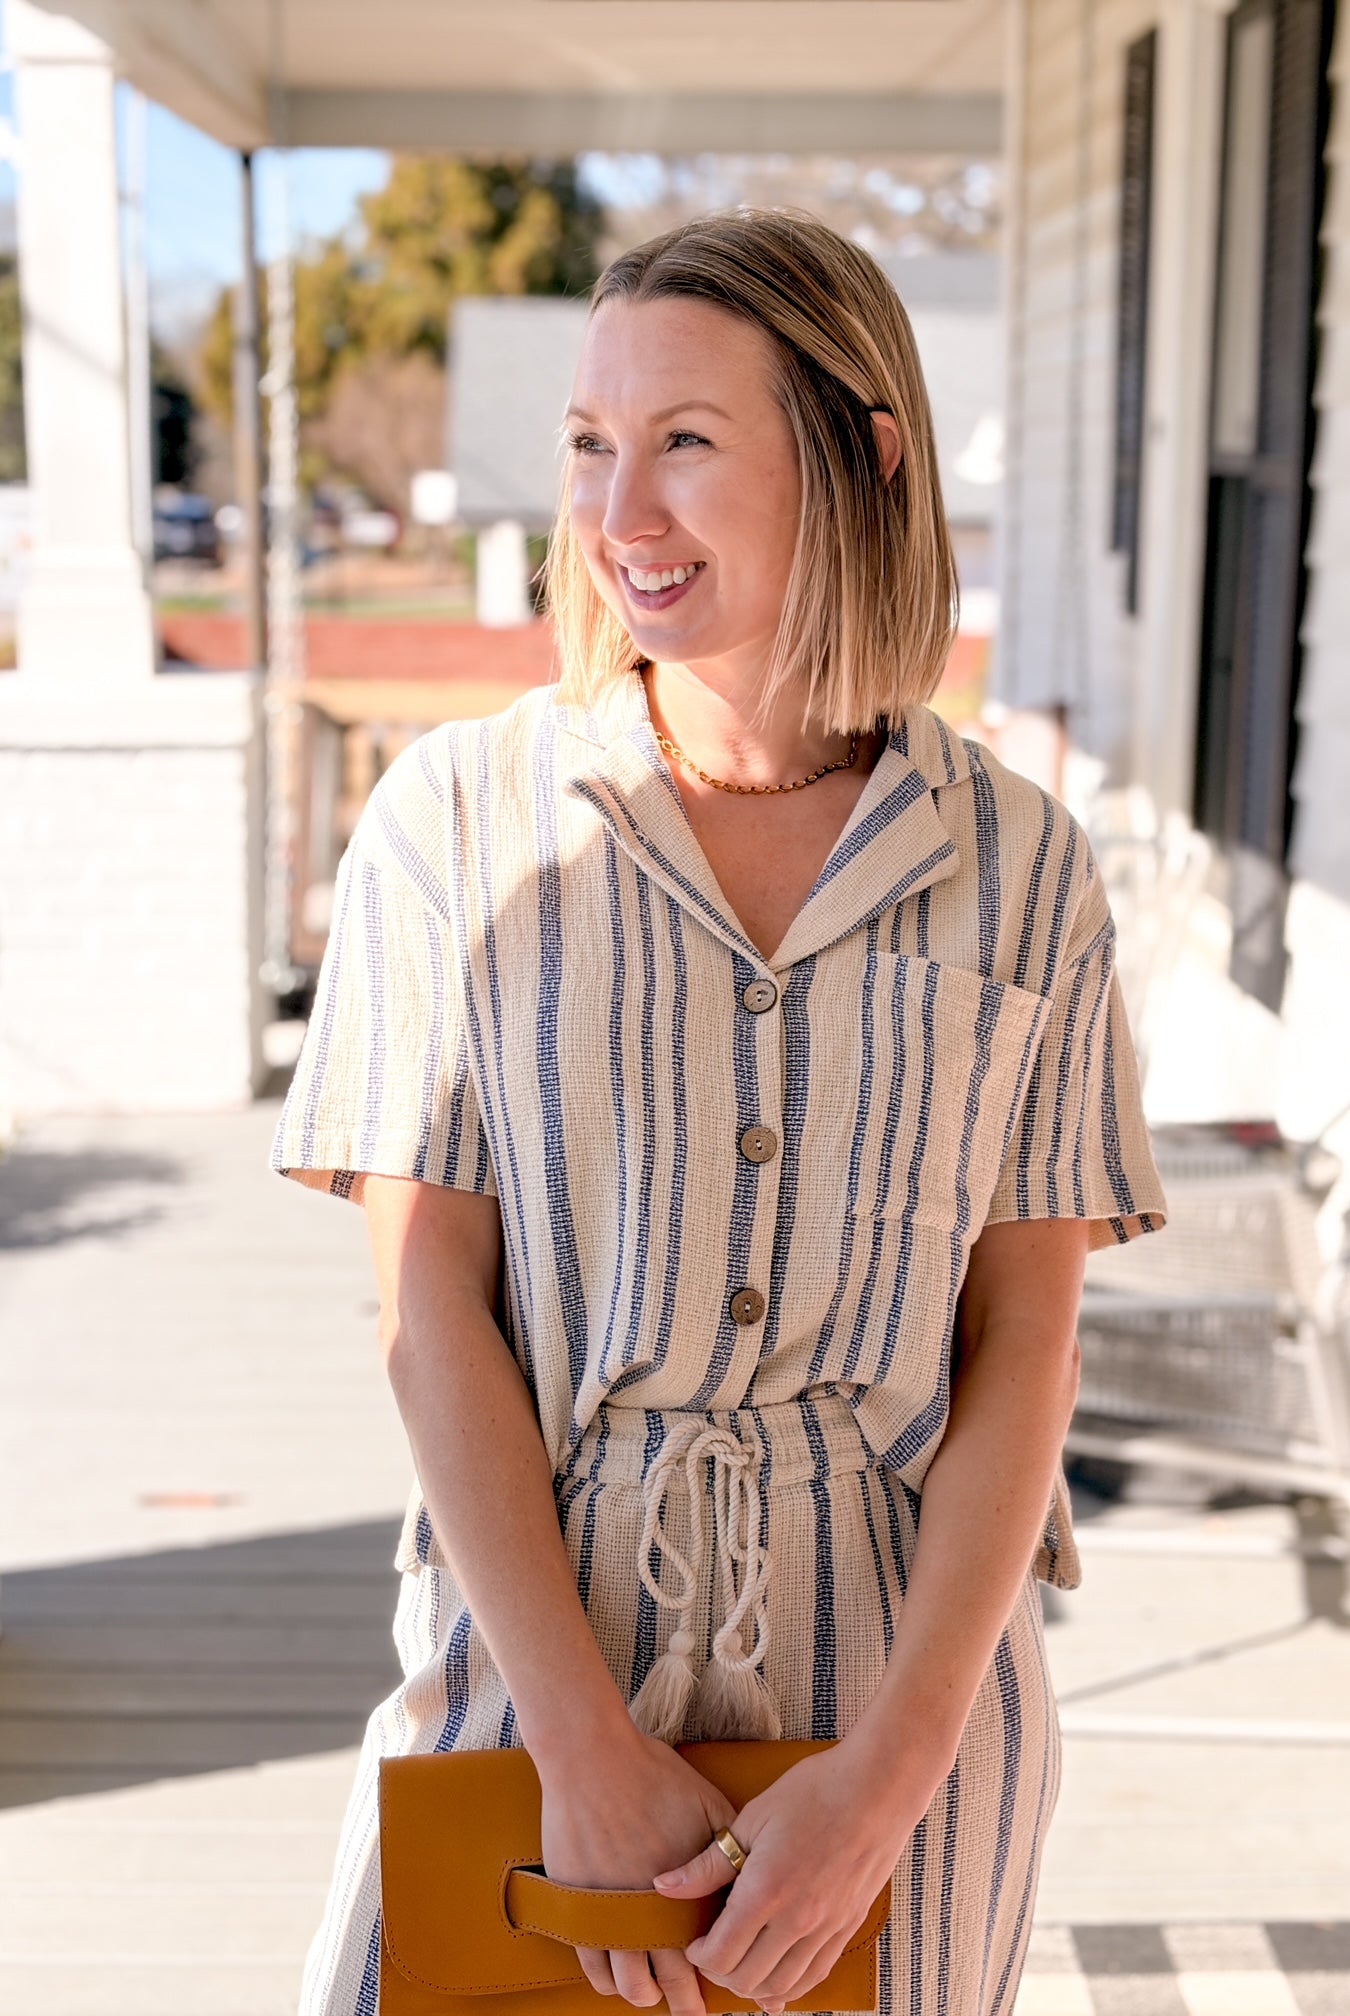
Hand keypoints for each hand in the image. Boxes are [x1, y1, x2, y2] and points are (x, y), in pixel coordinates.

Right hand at [539, 1725, 736, 2015]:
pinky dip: (606, 1979)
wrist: (590, 1758)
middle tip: (691, 2013)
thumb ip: (726, 1846)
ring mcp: (609, 1913)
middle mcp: (648, 1911)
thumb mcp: (705, 1804)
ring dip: (644, 1995)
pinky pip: (591, 1965)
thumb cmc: (652, 1775)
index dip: (712, 1980)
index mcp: (683, 1891)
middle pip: (668, 1981)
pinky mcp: (577, 1906)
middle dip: (683, 2003)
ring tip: (652, 1995)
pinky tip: (617, 1976)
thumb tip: (750, 1873)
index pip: (704, 1955)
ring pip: (628, 1984)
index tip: (720, 1993)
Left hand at [652, 1738, 937, 2013]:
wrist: (877, 1787)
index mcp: (766, 1891)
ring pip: (781, 1987)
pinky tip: (777, 1975)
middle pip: (747, 1979)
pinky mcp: (848, 1927)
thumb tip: (665, 1886)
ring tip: (740, 1961)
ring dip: (753, 1985)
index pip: (720, 1956)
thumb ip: (708, 1863)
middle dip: (721, 1972)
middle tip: (712, 1950)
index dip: (699, 1956)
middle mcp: (797, 1920)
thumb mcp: (752, 1819)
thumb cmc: (812, 1792)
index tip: (694, 1941)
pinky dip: (790, 1986)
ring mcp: (827, 1928)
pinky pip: (814, 1977)